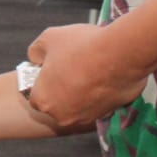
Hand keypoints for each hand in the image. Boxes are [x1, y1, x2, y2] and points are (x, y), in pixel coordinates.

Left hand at [25, 23, 145, 127]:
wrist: (121, 54)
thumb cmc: (81, 47)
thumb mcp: (49, 38)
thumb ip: (36, 51)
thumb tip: (35, 57)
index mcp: (43, 100)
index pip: (36, 95)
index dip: (44, 80)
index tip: (53, 67)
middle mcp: (62, 116)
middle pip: (57, 102)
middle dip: (62, 87)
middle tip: (73, 66)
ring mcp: (86, 118)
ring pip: (79, 105)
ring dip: (81, 92)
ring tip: (90, 68)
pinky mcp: (108, 115)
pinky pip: (98, 105)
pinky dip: (99, 94)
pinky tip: (104, 75)